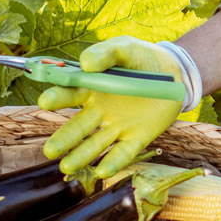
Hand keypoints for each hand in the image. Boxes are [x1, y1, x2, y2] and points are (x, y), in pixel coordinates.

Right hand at [39, 36, 183, 176]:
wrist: (175, 73)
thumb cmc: (142, 58)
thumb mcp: (125, 48)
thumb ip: (106, 53)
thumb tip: (85, 63)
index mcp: (92, 88)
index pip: (69, 94)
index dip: (57, 98)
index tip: (45, 101)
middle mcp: (100, 111)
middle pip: (77, 127)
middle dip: (63, 139)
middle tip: (50, 150)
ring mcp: (118, 126)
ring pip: (95, 144)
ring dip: (81, 156)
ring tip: (67, 167)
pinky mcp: (137, 137)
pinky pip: (124, 152)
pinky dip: (113, 162)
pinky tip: (102, 172)